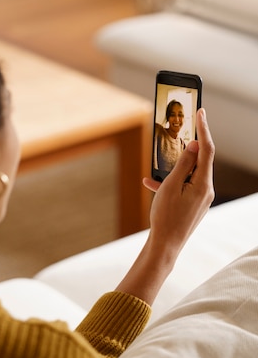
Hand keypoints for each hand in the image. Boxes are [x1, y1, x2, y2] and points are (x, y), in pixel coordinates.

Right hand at [115, 108, 214, 304]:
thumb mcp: (171, 187)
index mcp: (203, 184)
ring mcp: (199, 198)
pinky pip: (182, 186)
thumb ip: (183, 164)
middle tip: (183, 127)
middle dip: (189, 145)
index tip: (201, 111)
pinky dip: (169, 182)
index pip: (206, 149)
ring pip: (189, 173)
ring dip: (175, 166)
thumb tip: (194, 145)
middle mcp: (205, 189)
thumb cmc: (166, 217)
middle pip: (200, 160)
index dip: (203, 128)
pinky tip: (150, 182)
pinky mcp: (192, 204)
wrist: (165, 246)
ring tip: (159, 163)